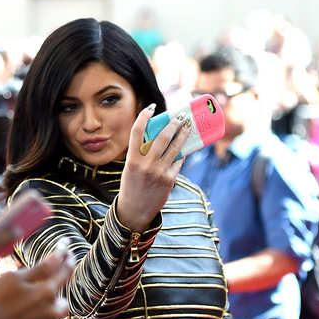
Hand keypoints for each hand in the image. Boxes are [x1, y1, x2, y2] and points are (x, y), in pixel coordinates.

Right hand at [116, 104, 188, 231]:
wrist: (135, 210)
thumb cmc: (132, 186)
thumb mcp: (130, 168)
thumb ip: (141, 153)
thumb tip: (160, 136)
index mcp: (132, 160)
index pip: (137, 131)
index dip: (144, 116)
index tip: (151, 108)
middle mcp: (145, 165)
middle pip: (162, 137)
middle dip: (173, 124)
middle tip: (179, 117)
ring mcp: (159, 172)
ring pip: (175, 147)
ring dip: (183, 134)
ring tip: (188, 126)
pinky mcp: (169, 179)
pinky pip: (178, 161)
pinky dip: (182, 153)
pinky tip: (185, 147)